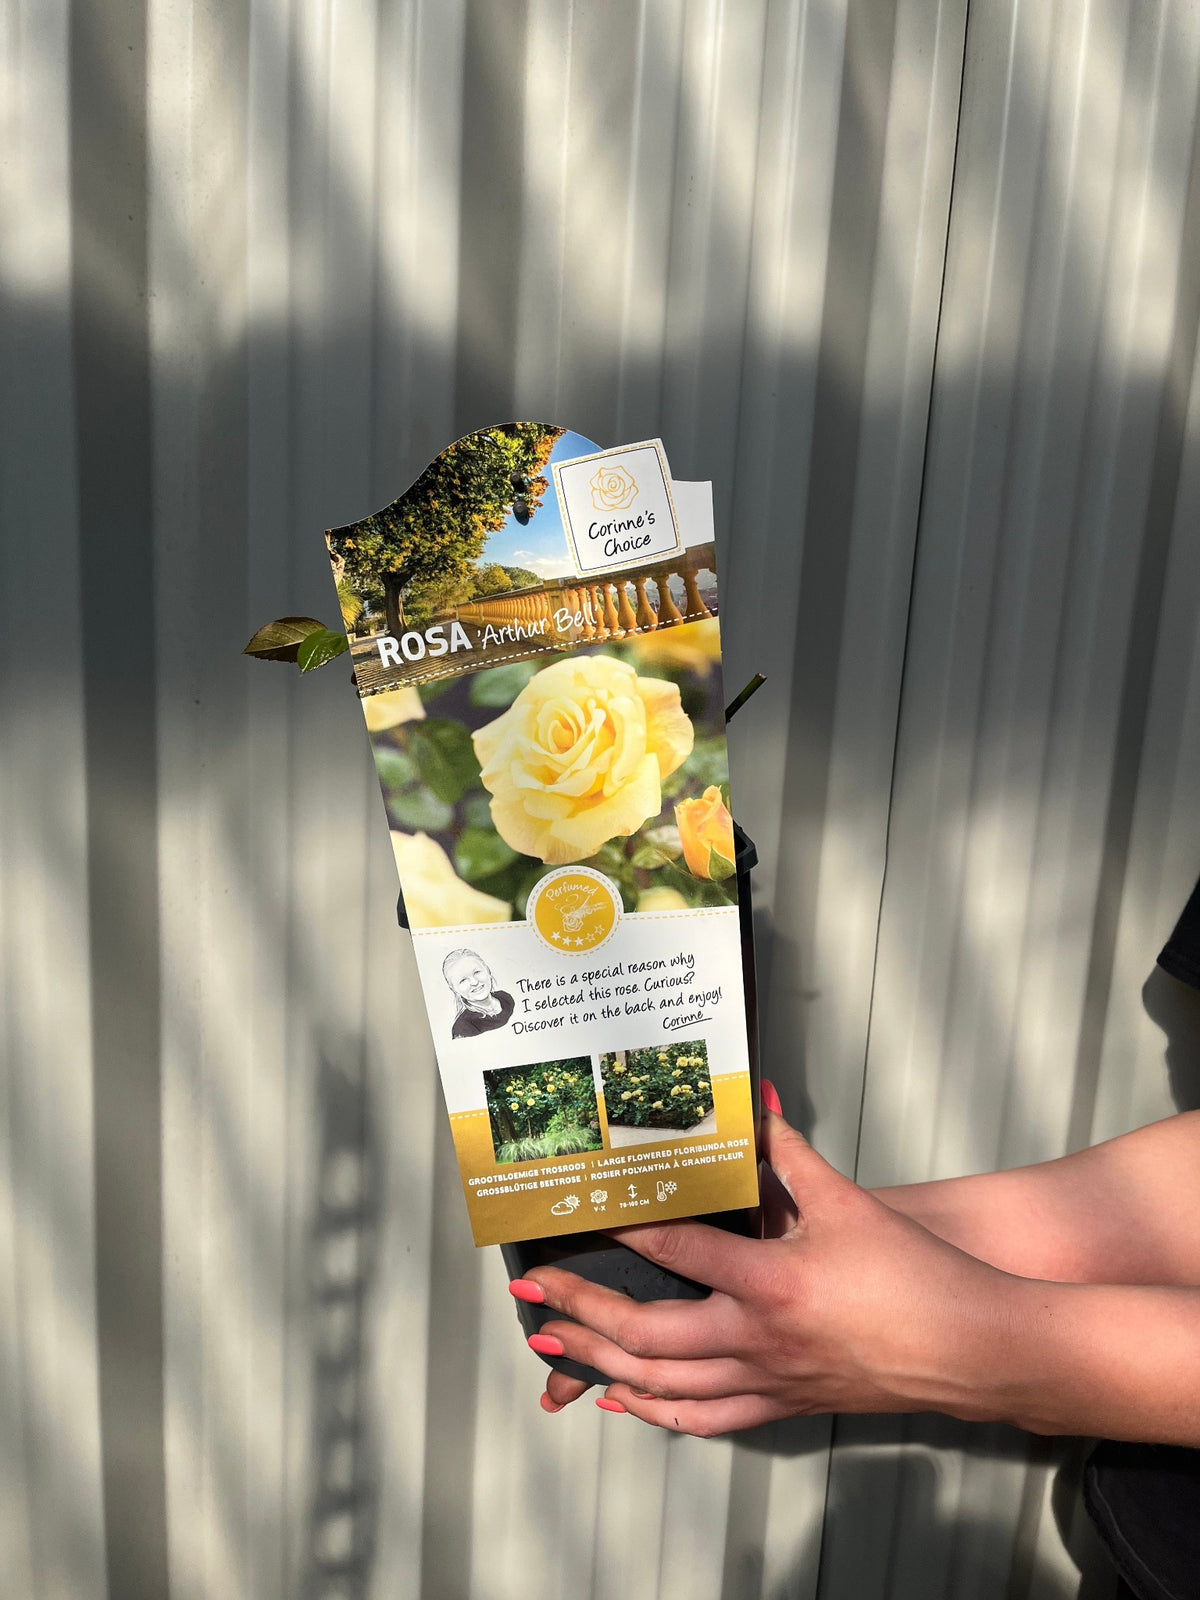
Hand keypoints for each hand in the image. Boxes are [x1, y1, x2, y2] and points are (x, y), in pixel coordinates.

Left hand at [517, 1089, 1024, 1435]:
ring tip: (555, 1349)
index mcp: (773, 1282)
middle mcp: (759, 1339)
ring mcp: (767, 1380)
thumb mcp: (849, 1202)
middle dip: (580, 1313)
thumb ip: (792, 1154)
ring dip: (599, 1367)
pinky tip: (626, 1401)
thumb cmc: (916, 1277)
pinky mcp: (782, 1404)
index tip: (577, 1214)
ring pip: (662, 1387)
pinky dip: (655, 1412)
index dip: (621, 1228)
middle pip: (645, 1335)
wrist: (973, 1349)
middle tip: (533, 1295)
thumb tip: (757, 1107)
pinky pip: (704, 1420)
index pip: (676, 1250)